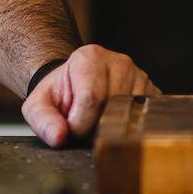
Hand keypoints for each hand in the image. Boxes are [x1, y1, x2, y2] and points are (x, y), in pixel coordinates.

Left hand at [21, 45, 158, 147]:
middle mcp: (120, 63)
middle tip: (84, 126)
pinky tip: (115, 122)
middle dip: (95, 129)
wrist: (77, 85)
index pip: (91, 99)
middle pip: (112, 110)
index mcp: (90, 57)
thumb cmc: (59, 95)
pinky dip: (130, 128)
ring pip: (131, 118)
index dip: (78, 124)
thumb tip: (59, 136)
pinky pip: (145, 119)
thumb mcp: (39, 105)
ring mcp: (140, 77)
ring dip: (113, 130)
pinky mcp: (153, 93)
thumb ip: (42, 120)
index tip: (70, 127)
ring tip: (99, 122)